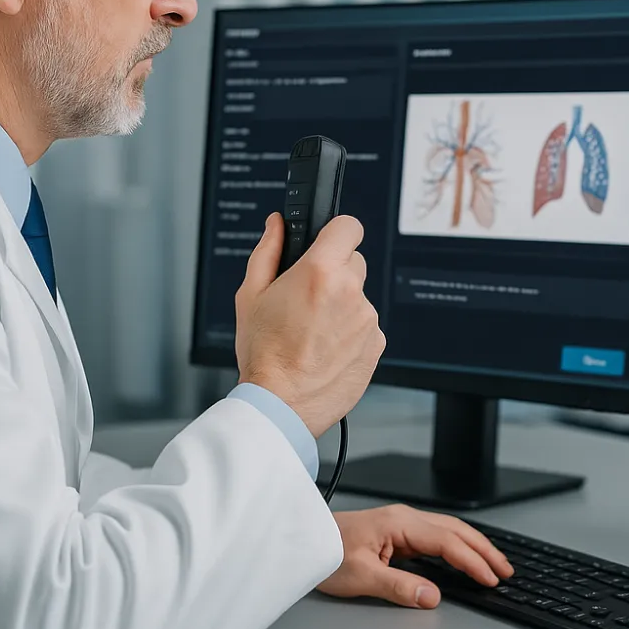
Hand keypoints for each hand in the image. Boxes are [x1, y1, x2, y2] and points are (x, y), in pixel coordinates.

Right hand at [234, 213, 385, 438]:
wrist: (281, 405)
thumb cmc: (264, 353)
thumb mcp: (251, 294)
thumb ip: (268, 251)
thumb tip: (277, 224)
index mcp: (319, 272)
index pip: (348, 226)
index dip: (336, 232)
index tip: (327, 242)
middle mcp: (350, 292)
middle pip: (353, 262)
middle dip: (333, 272)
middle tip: (307, 297)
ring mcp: (368, 320)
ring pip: (358, 297)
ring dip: (341, 305)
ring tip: (312, 331)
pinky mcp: (377, 345)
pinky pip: (365, 326)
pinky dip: (350, 332)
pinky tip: (325, 348)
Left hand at [317, 505, 513, 607]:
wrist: (305, 539)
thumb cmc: (326, 552)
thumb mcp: (361, 575)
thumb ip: (398, 586)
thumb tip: (432, 595)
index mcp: (399, 523)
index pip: (446, 541)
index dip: (472, 561)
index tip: (491, 578)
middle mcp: (403, 518)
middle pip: (453, 529)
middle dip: (483, 548)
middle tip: (506, 569)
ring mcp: (400, 523)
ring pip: (446, 529)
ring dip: (472, 545)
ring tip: (494, 562)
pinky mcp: (396, 532)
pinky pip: (435, 535)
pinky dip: (456, 545)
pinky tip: (463, 556)